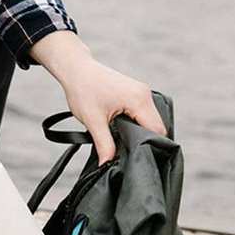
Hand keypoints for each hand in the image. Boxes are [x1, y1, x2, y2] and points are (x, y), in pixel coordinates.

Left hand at [29, 31, 166, 163]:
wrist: (76, 70)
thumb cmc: (83, 90)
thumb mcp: (93, 122)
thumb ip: (104, 145)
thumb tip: (107, 164)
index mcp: (138, 100)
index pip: (157, 130)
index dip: (150, 146)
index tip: (138, 157)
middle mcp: (145, 94)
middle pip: (157, 126)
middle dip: (146, 140)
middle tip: (130, 153)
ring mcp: (142, 92)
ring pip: (151, 120)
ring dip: (141, 132)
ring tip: (126, 142)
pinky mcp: (136, 92)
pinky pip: (145, 113)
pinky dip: (138, 123)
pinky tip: (125, 130)